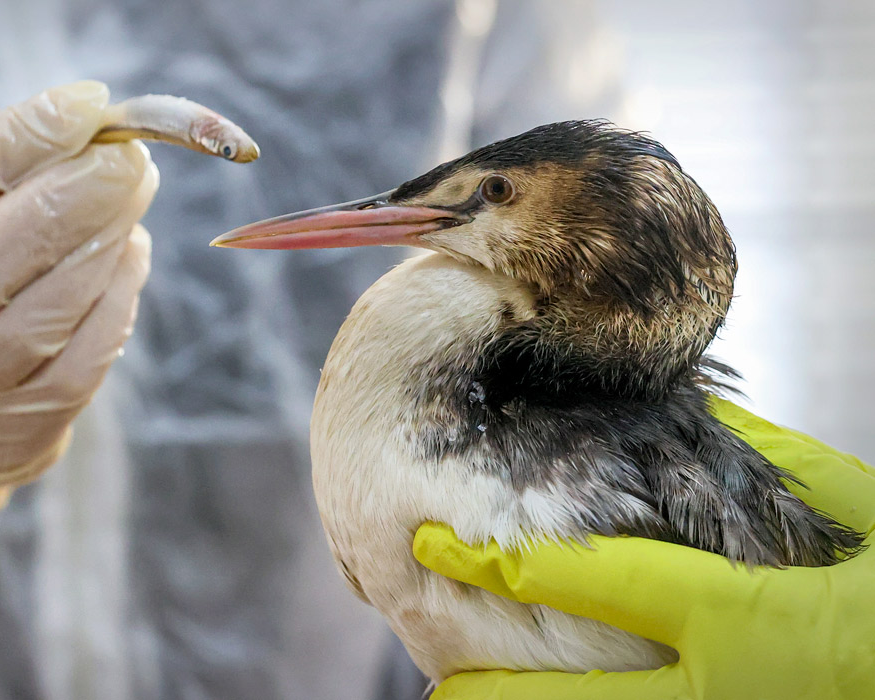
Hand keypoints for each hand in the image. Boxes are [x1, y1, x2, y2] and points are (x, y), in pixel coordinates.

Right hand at [0, 81, 155, 511]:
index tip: (84, 104)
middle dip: (79, 193)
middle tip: (127, 155)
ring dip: (107, 242)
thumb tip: (81, 129)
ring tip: (133, 196)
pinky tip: (130, 255)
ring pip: (51, 311)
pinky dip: (118, 299)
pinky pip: (84, 361)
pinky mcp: (13, 432)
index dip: (20, 139)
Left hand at [413, 398, 874, 698]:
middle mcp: (723, 685)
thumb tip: (686, 425)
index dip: (499, 566)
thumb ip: (759, 470)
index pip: (590, 581)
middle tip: (439, 683)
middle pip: (577, 699)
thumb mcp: (852, 513)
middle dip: (497, 693)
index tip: (436, 546)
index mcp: (738, 611)